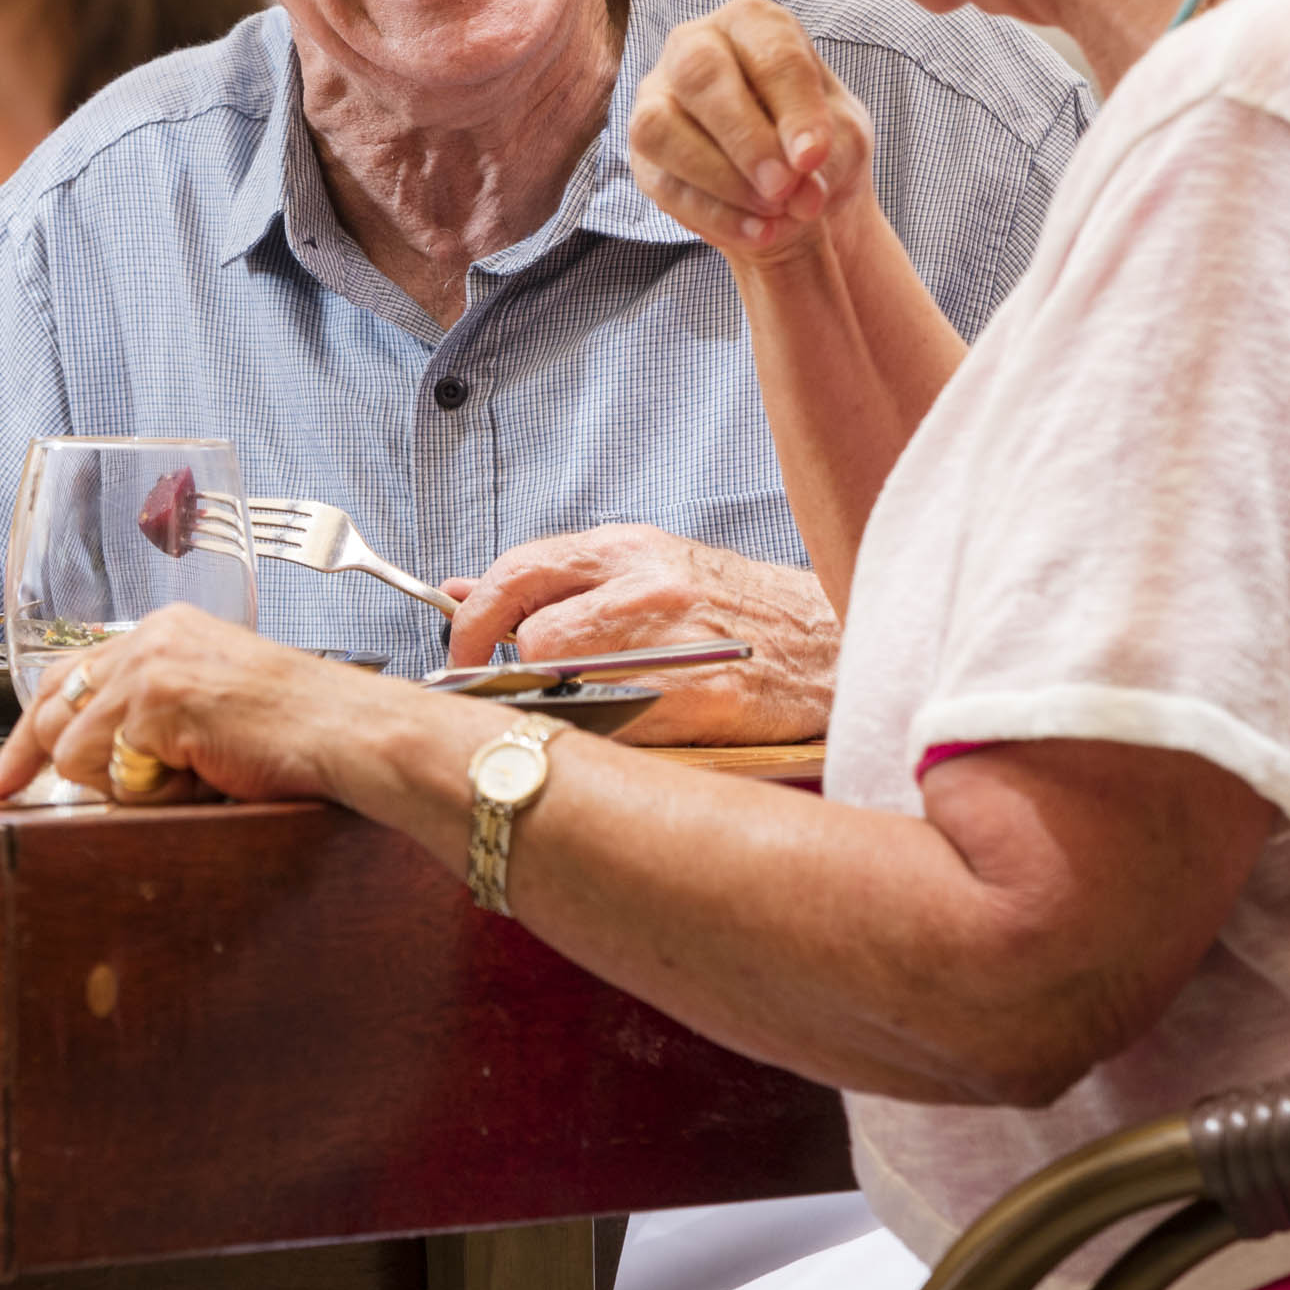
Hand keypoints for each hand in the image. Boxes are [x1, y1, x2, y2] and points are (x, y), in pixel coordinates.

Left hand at [0, 608, 406, 805]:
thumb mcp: (212, 704)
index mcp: (166, 631)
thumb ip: (155, 714)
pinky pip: (103, 768)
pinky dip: (145, 790)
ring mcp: (151, 665)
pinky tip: (197, 777)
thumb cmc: (299, 731)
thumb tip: (94, 756)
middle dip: (34, 758)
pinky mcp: (155, 700)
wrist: (349, 734)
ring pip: (73, 746)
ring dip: (122, 781)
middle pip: (53, 703)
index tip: (7, 771)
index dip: (33, 728)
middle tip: (4, 791)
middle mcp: (152, 636)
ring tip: (188, 778)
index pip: (72, 675)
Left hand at [443, 527, 837, 743]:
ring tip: (590, 710)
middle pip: (537, 638)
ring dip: (563, 708)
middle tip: (523, 694)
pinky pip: (623, 730)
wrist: (835, 639)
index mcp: (627, 549)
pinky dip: (611, 740)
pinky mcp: (707, 699)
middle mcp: (650, 585)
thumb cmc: (733, 609)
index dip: (473, 621)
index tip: (462, 658)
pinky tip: (632, 733)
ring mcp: (680, 642)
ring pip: (572, 686)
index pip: (516, 572)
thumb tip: (454, 590)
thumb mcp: (642, 570)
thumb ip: (553, 582)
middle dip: (523, 673)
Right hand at [628, 0, 875, 273]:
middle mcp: (693, 46)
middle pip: (699, 73)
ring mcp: (656, 99)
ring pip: (660, 127)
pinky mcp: (644, 157)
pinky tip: (758, 232)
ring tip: (773, 212)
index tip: (813, 158)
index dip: (793, 106)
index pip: (770, 51)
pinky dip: (714, 214)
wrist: (790, 192)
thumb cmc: (813, 143)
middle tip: (784, 187)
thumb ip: (825, 152)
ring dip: (719, 177)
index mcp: (752, 23)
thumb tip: (792, 184)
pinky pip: (662, 182)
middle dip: (743, 136)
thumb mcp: (842, 141)